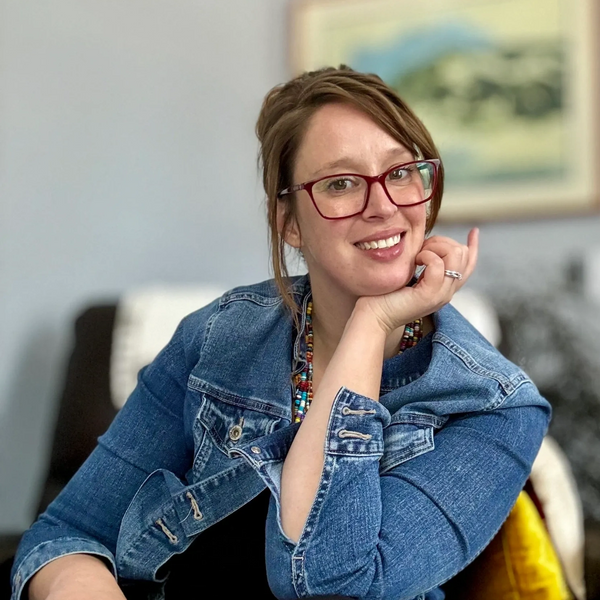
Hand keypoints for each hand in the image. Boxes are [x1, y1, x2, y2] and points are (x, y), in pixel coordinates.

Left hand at [357, 228, 478, 333]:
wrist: (373, 316)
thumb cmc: (385, 294)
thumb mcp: (411, 274)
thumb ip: (424, 262)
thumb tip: (430, 241)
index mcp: (444, 287)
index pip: (469, 265)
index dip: (473, 246)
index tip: (473, 231)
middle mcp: (447, 292)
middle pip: (463, 254)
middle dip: (443, 242)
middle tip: (421, 250)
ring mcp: (440, 295)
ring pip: (456, 256)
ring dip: (435, 247)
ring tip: (417, 257)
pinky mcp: (429, 295)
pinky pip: (438, 265)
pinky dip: (426, 255)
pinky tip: (415, 261)